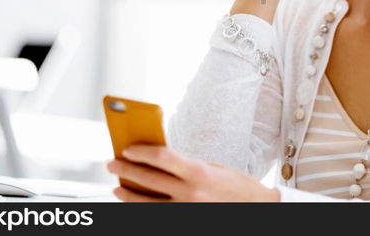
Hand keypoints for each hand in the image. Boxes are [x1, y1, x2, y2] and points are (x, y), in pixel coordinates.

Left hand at [106, 144, 280, 201]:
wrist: (256, 208)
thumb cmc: (236, 185)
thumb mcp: (213, 167)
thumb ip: (186, 164)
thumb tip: (158, 159)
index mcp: (199, 173)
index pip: (162, 158)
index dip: (141, 152)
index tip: (126, 148)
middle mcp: (191, 194)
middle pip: (150, 180)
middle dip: (127, 170)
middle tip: (112, 163)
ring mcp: (187, 212)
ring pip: (148, 204)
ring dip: (129, 194)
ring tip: (117, 187)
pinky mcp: (186, 222)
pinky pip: (158, 216)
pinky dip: (144, 210)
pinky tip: (135, 204)